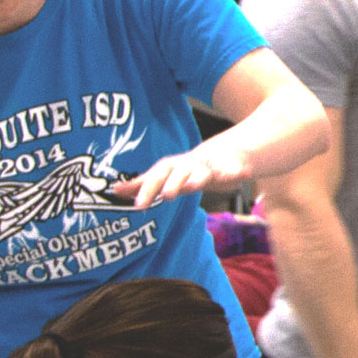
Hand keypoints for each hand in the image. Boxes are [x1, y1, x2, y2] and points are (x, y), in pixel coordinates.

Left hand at [114, 144, 253, 207]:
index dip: (145, 187)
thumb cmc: (189, 169)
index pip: (155, 175)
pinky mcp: (233, 168)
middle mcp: (189, 165)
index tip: (135, 203)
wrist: (224, 154)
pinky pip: (236, 170)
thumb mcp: (167, 176)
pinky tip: (242, 175)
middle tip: (165, 196)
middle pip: (176, 173)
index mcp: (173, 167)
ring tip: (192, 187)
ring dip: (197, 178)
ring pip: (203, 172)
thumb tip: (115, 191)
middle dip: (170, 184)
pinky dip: (238, 172)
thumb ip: (143, 183)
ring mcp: (211, 166)